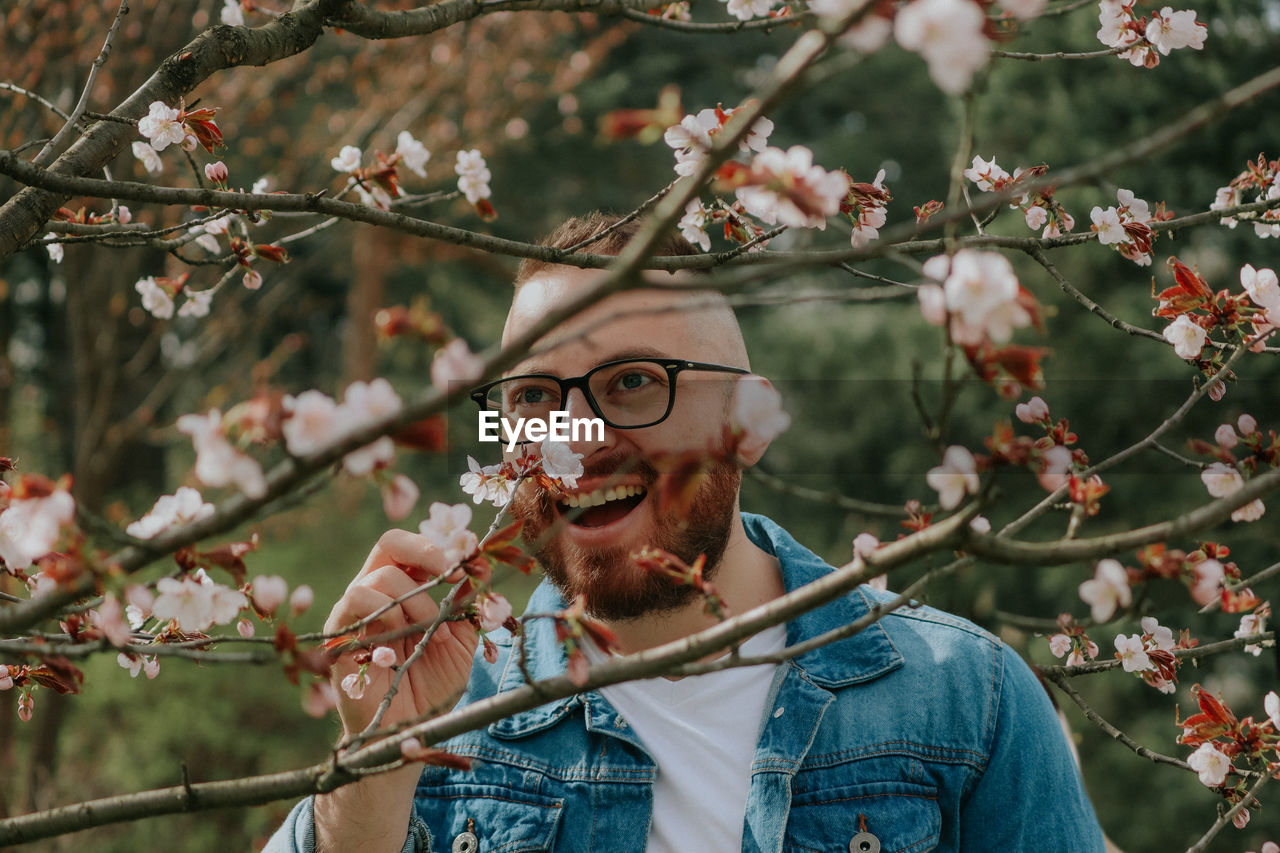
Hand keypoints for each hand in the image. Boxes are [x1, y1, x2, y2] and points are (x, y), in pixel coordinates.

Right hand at [325, 529, 479, 738]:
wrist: (410, 727)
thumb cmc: (433, 682)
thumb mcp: (462, 639)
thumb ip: (467, 603)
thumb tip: (480, 565)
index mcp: (406, 588)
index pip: (414, 546)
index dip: (441, 547)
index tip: (466, 568)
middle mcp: (378, 592)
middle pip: (390, 542)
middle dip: (425, 552)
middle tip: (449, 576)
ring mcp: (357, 611)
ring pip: (381, 574)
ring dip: (417, 601)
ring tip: (434, 634)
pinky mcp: (341, 633)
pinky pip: (355, 597)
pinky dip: (386, 610)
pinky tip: (402, 636)